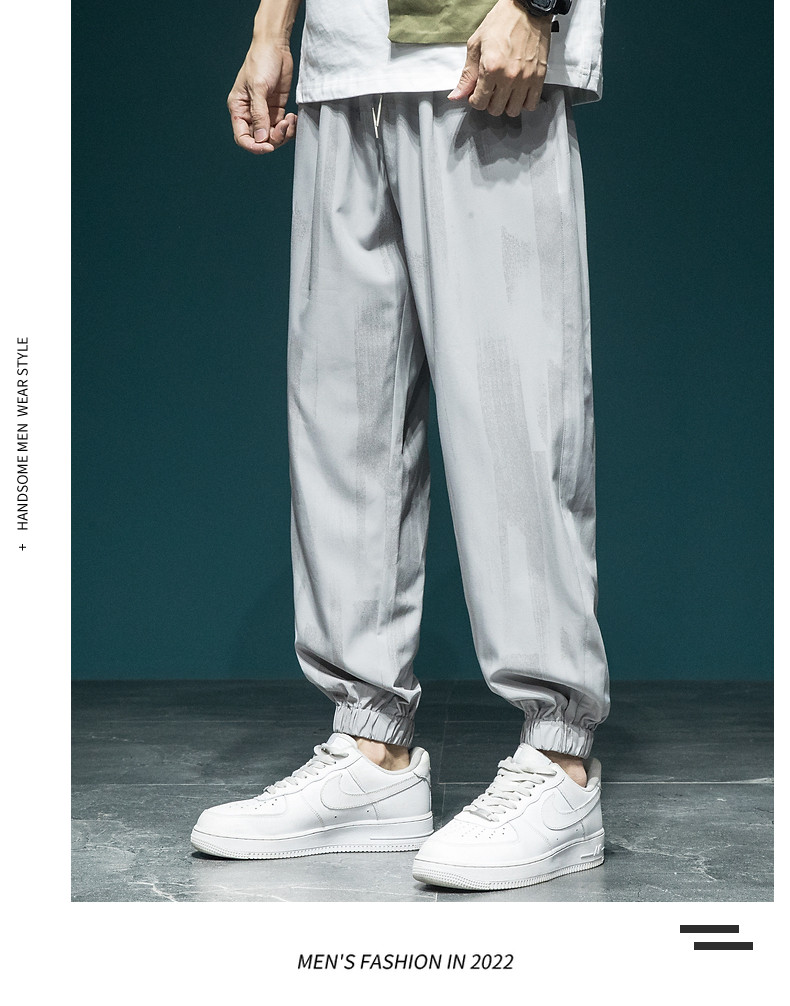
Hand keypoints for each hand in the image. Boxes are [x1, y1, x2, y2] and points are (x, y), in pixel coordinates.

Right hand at [227, 41, 297, 153]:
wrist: (275, 46)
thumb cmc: (261, 61)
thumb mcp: (258, 88)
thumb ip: (259, 114)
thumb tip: (260, 138)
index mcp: (238, 109)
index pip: (242, 137)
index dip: (254, 146)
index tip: (267, 146)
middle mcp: (250, 113)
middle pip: (259, 140)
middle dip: (273, 138)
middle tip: (283, 126)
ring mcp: (264, 112)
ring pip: (272, 136)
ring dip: (283, 133)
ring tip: (290, 120)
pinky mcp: (276, 109)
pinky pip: (282, 127)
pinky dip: (289, 128)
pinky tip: (293, 118)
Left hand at [448, 0, 551, 115]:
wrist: (528, 7)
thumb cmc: (503, 21)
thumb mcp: (476, 45)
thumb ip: (467, 74)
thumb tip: (457, 94)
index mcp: (491, 67)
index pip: (479, 103)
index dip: (475, 100)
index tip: (477, 94)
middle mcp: (509, 76)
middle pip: (496, 109)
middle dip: (489, 102)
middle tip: (490, 91)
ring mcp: (526, 78)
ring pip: (513, 110)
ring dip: (506, 104)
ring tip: (504, 92)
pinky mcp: (539, 76)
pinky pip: (531, 104)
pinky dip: (524, 102)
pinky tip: (518, 93)